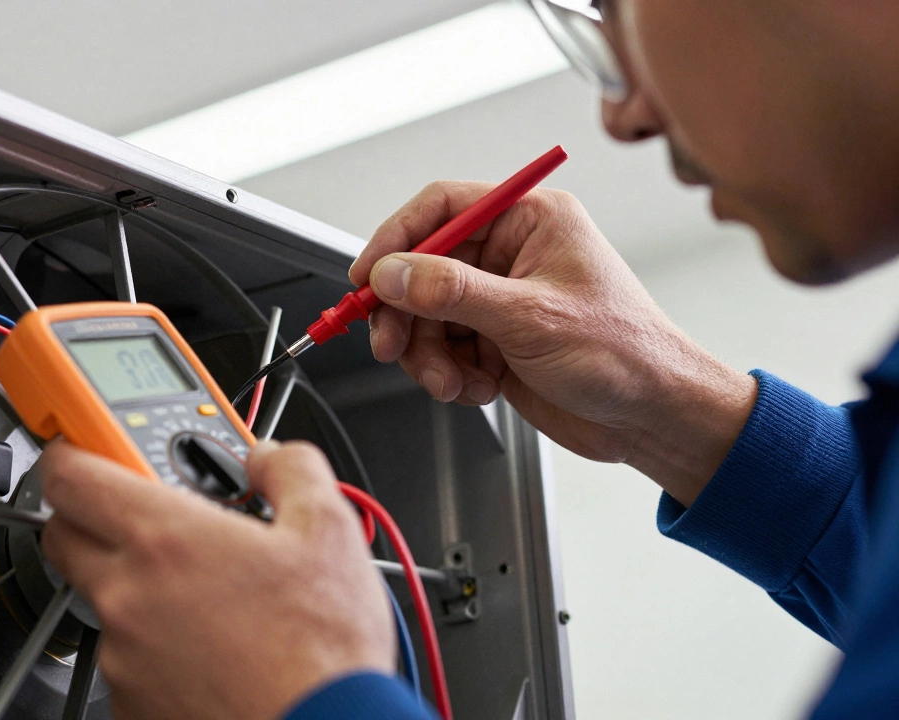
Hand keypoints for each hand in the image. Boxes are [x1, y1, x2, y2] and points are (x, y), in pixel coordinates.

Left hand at [37, 439, 393, 719]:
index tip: (88, 449)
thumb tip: (269, 457)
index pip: (70, 474)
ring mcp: (123, 656)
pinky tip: (209, 646)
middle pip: (65, 534)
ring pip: (102, 599)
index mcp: (164, 539)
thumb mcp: (331, 532)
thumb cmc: (322, 654)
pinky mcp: (130, 704)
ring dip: (137, 586)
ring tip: (207, 594)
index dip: (73, 452)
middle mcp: (127, 595)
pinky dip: (155, 644)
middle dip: (95, 515)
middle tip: (148, 516)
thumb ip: (290, 470)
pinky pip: (126, 657)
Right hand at [351, 182, 754, 504]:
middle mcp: (512, 254)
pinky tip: (478, 388)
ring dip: (428, 354)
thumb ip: (452, 292)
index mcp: (530, 221)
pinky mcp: (496, 340)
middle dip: (405, 313)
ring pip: (427, 315)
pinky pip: (444, 349)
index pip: (442, 207)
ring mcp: (501, 299)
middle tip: (391, 343)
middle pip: (423, 268)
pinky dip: (449, 374)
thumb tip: (393, 272)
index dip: (396, 239)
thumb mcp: (530, 317)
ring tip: (451, 380)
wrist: (653, 417)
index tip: (366, 275)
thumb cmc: (625, 353)